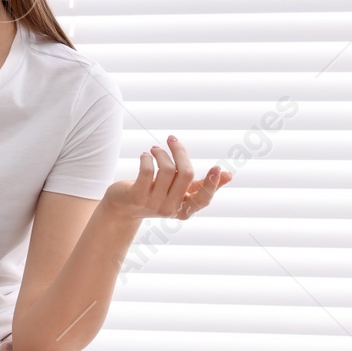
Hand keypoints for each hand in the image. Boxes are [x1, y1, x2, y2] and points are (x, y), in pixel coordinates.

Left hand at [104, 135, 232, 220]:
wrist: (122, 208)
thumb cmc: (154, 195)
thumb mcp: (178, 193)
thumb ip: (201, 185)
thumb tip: (228, 175)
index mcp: (185, 210)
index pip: (203, 199)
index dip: (212, 184)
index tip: (217, 167)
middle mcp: (170, 209)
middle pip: (186, 174)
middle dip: (180, 152)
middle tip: (172, 140)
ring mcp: (153, 204)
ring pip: (167, 170)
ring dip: (161, 153)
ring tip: (155, 149)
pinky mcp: (136, 196)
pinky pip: (147, 170)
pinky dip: (147, 158)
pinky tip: (145, 155)